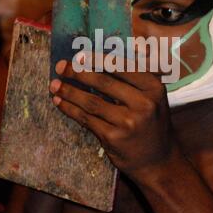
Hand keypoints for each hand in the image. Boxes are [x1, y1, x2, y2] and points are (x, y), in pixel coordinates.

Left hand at [49, 54, 174, 180]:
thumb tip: (112, 51)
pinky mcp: (113, 138)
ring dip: (69, 91)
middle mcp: (143, 104)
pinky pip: (86, 119)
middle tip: (62, 66)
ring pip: (91, 102)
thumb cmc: (151, 123)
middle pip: (103, 82)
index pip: (120, 67)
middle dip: (78, 72)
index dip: (97, 59)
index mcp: (153, 88)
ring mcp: (128, 122)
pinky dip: (70, 109)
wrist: (158, 161)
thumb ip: (137, 75)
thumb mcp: (154, 96)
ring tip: (54, 84)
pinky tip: (59, 102)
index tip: (79, 55)